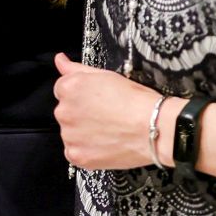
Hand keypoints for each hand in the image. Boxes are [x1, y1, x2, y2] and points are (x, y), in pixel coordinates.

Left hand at [53, 53, 163, 169]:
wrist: (156, 128)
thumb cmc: (135, 101)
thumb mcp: (106, 76)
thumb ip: (76, 69)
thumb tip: (60, 59)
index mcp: (68, 88)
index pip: (63, 90)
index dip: (82, 96)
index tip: (97, 101)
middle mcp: (63, 111)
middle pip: (65, 112)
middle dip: (81, 114)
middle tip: (106, 116)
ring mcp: (69, 135)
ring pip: (70, 133)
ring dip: (83, 133)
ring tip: (109, 131)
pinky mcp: (76, 155)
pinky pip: (74, 152)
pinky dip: (87, 151)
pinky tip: (105, 144)